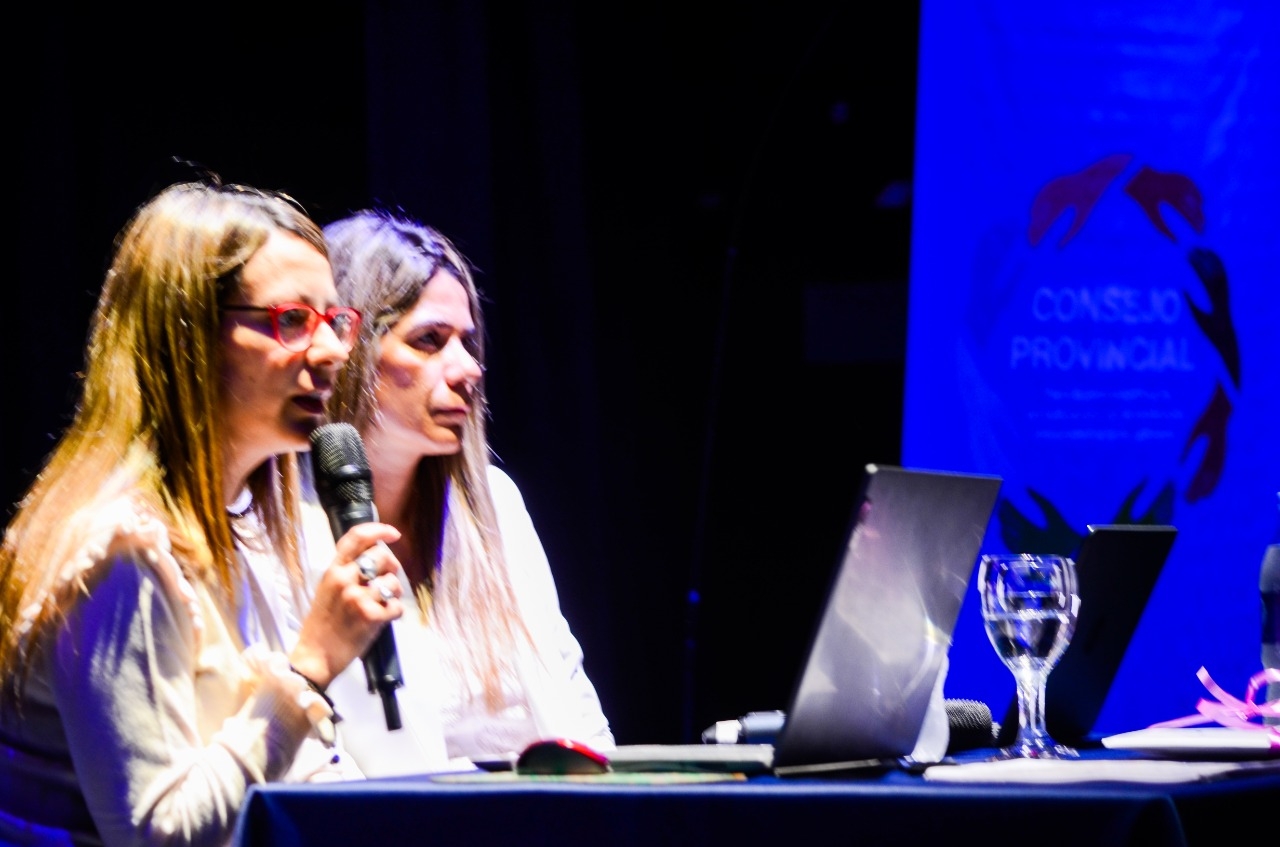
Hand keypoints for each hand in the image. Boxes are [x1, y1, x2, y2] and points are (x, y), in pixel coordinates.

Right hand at [290, 522, 403, 687]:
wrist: (316, 657)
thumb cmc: (322, 624)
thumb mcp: (327, 589)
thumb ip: (346, 571)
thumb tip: (375, 556)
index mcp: (332, 571)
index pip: (356, 538)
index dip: (379, 530)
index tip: (393, 533)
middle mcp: (344, 580)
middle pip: (382, 556)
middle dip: (392, 566)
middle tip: (388, 578)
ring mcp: (358, 598)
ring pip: (393, 582)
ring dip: (394, 592)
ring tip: (383, 602)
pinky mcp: (371, 617)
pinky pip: (396, 606)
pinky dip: (394, 612)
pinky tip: (383, 618)